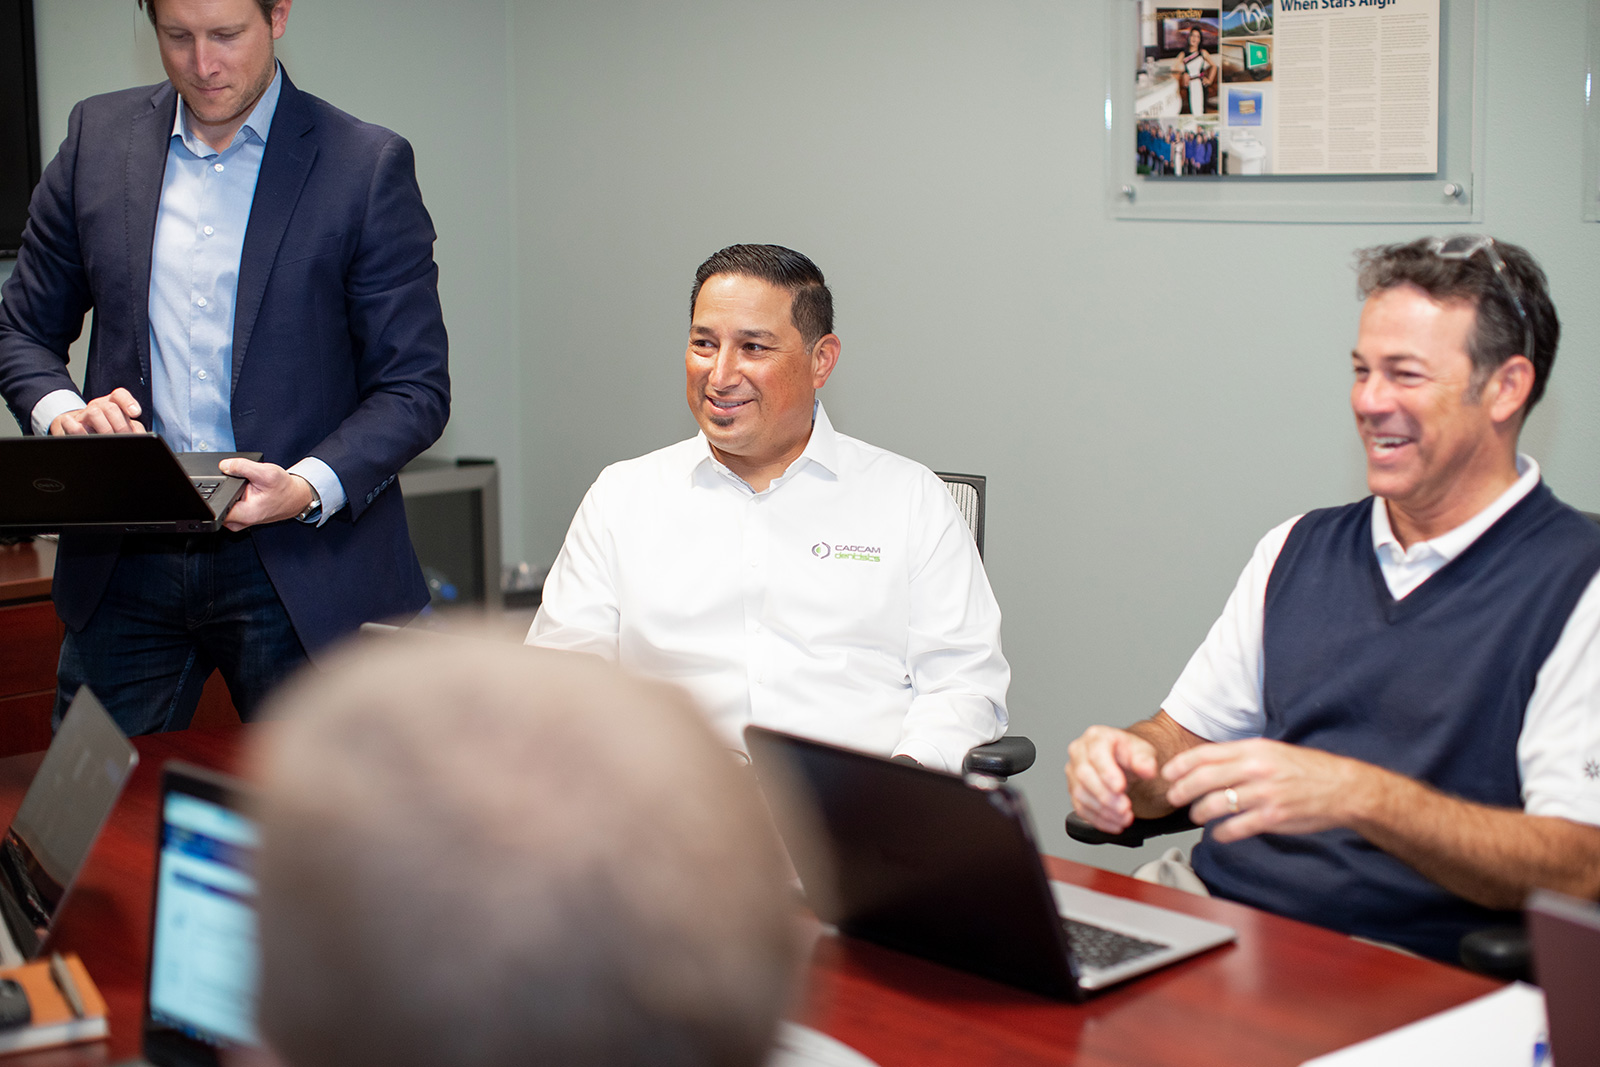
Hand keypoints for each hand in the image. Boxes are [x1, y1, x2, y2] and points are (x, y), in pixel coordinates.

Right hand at [49, 388, 144, 434]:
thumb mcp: (122, 427)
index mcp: (112, 405)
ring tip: (109, 440)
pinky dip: (76, 428)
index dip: (128, 402)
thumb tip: (141, 436)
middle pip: (110, 408)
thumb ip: (134, 429)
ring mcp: (82, 415)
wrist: (75, 431)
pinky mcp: (68, 425)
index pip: (119, 395)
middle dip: (121, 426)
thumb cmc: (105, 430)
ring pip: (94, 412)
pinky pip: (70, 423)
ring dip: (105, 428)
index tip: (136, 413)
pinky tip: (83, 433)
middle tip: (125, 438)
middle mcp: (97, 407)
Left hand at [217, 458, 314, 530]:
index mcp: (244, 514)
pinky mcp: (242, 518)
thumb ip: (242, 467)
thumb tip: (223, 465)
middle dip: (224, 492)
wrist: (295, 496)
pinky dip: (234, 498)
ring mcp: (241, 521)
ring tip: (246, 488)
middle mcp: (241, 521)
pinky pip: (229, 507)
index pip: (214, 509)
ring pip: (223, 505)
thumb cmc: (284, 488)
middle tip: (242, 485)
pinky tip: (246, 492)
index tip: (226, 485)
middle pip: (217, 506)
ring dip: (230, 495)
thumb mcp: (265, 472)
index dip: (214, 494)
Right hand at [1065, 726, 1161, 833]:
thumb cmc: (1128, 753)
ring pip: (1081, 794)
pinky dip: (1098, 820)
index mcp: (1096, 737)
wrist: (1121, 761)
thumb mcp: (1142, 751)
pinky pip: (1080, 808)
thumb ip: (1145, 759)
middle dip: (1105, 795)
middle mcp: (1079, 752)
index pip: (1096, 753)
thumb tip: (1147, 769)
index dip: (1107, 772)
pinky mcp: (1074, 790)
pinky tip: (1114, 824)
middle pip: (1085, 775)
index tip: (1120, 788)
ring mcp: (1073, 772)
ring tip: (1124, 818)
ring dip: (1103, 811)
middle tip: (1124, 808)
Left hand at [1162, 739, 1379, 843]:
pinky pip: (1236, 827)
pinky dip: (1222, 833)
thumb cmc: (1306, 769)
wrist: (1343, 788)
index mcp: (1253, 749)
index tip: (1168, 773)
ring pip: (1215, 804)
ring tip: (1196, 816)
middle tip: (1173, 798)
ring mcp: (1264, 794)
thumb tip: (1208, 764)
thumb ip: (1241, 756)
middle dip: (1181, 790)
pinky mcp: (1273, 818)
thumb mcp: (1272, 751)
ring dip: (1199, 812)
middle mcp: (1256, 769)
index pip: (1205, 754)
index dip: (1181, 764)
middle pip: (1203, 779)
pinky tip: (1219, 834)